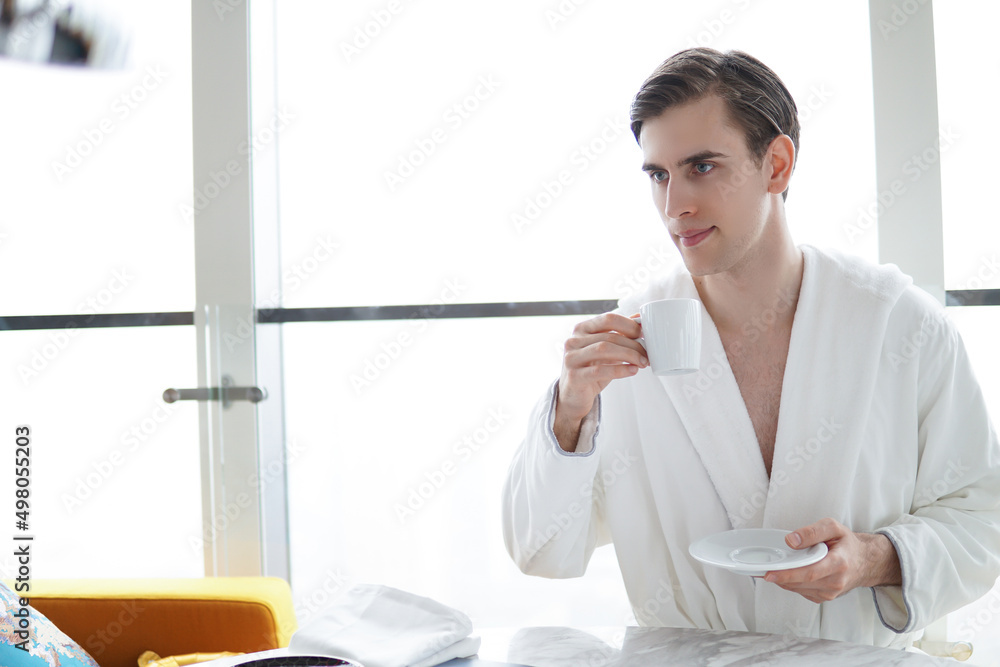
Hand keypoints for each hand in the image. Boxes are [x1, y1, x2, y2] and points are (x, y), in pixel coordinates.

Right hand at [554, 313, 647, 450]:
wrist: (573, 396)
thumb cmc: (590, 370)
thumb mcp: (605, 350)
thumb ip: (619, 334)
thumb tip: (639, 319)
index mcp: (581, 329)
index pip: (608, 319)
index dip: (629, 325)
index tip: (644, 334)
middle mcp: (573, 341)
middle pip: (610, 336)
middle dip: (633, 344)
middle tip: (647, 353)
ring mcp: (571, 358)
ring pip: (605, 349)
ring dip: (629, 355)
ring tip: (642, 362)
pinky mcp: (574, 376)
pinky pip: (600, 370)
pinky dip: (620, 369)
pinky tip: (632, 370)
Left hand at [762, 518, 901, 602]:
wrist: (864, 562)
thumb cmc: (847, 543)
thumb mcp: (833, 527)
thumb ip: (812, 531)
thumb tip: (791, 540)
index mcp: (839, 563)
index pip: (810, 572)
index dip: (788, 574)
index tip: (769, 573)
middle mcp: (835, 582)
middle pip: (802, 582)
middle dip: (780, 577)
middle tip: (761, 571)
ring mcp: (831, 592)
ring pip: (799, 589)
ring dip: (783, 581)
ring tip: (770, 569)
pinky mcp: (825, 597)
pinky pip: (802, 591)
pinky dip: (791, 584)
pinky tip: (785, 574)